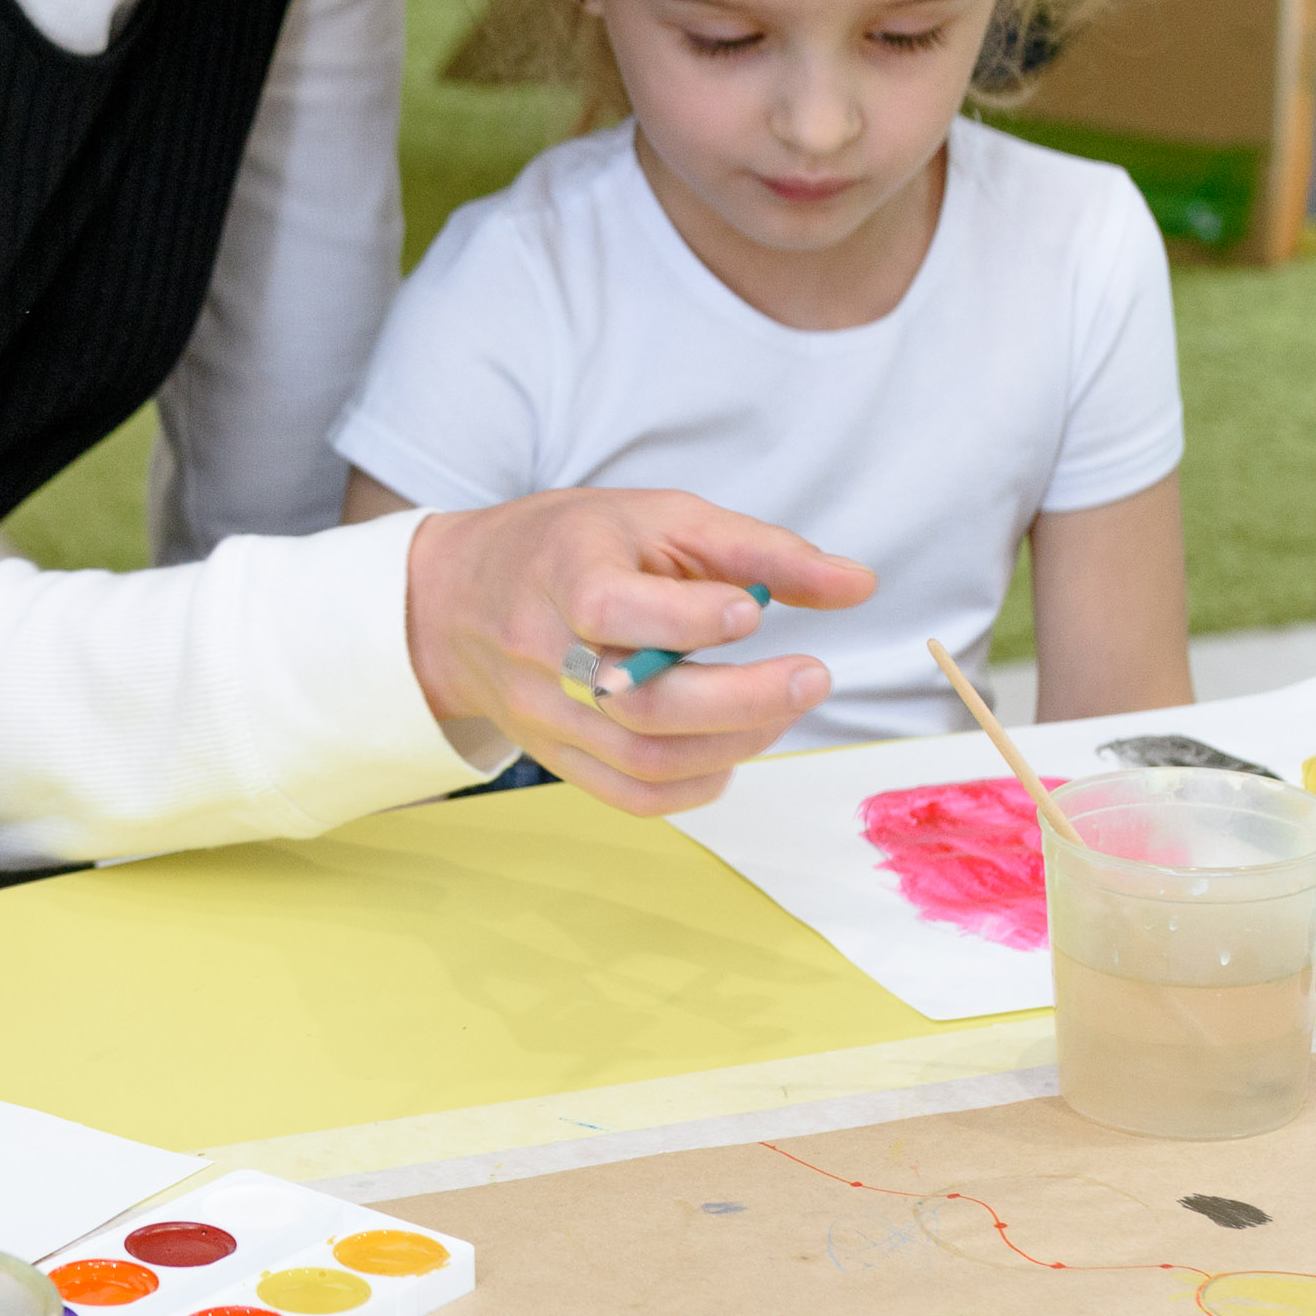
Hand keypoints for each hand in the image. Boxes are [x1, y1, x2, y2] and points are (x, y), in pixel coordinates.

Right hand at [404, 489, 872, 815]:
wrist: (457, 601)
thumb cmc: (572, 548)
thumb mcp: (658, 518)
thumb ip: (758, 550)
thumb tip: (859, 585)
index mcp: (562, 575)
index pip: (612, 611)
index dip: (688, 619)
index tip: (751, 611)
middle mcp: (543, 654)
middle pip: (641, 704)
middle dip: (743, 699)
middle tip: (811, 676)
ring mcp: (547, 717)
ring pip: (647, 759)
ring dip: (736, 741)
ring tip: (782, 703)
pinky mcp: (557, 758)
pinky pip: (635, 797)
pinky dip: (700, 783)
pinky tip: (732, 746)